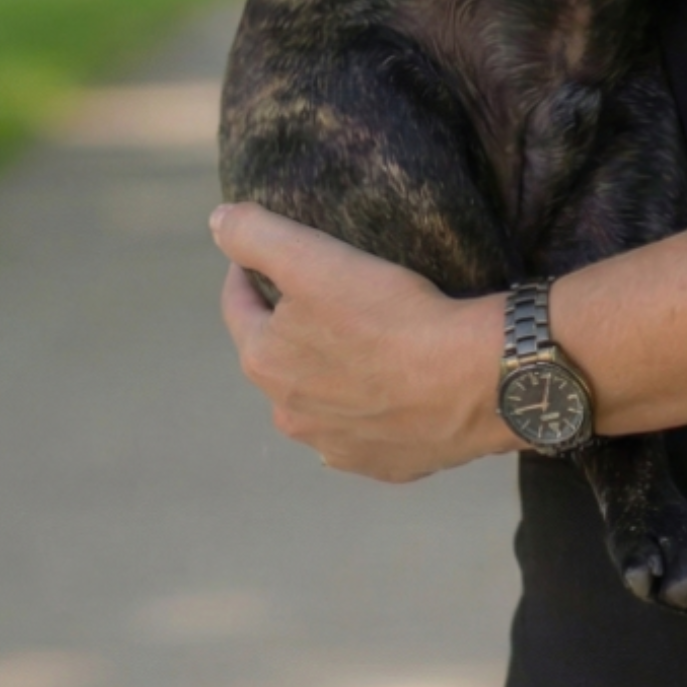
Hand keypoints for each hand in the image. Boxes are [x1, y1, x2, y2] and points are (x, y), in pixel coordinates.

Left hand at [211, 202, 517, 480]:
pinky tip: (393, 388)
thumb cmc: (389, 316)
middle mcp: (290, 414)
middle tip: (327, 292)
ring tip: (363, 340)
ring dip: (327, 373)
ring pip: (317, 400)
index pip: (238, 307)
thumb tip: (217, 221)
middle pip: (277, 356)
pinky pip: (362, 431)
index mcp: (265, 363)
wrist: (470, 381)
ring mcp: (335, 446)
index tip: (265, 251)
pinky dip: (367, 409)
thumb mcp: (316, 260)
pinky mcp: (380, 465)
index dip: (247, 271)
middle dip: (289, 325)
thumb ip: (257, 237)